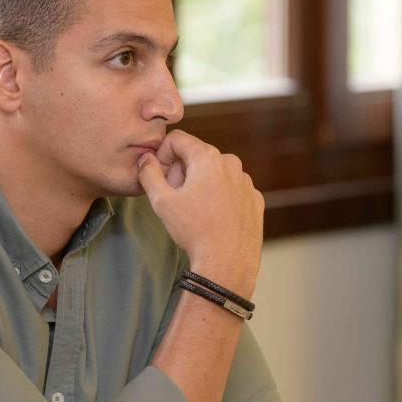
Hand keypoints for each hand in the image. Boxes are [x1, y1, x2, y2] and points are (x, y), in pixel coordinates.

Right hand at [138, 131, 263, 294]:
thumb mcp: (161, 201)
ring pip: (215, 172)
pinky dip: (220, 197)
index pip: (177, 139)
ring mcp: (246, 181)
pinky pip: (231, 189)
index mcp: (208, 157)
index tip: (161, 177)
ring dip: (201, 184)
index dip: (163, 155)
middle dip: (182, 171)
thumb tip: (146, 159)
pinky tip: (214, 218)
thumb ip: (148, 173)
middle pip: (196, 155)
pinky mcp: (254, 198)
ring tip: (195, 211)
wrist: (227, 262)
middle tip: (176, 199)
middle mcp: (231, 163)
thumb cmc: (194, 231)